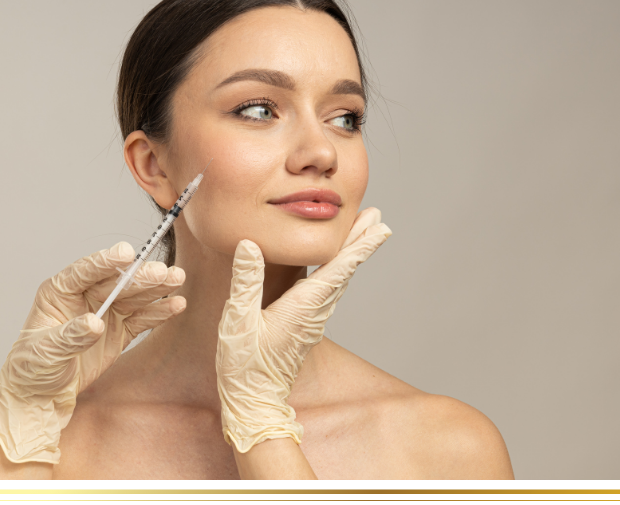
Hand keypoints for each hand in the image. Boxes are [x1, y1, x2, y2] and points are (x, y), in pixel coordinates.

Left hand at [0, 242, 185, 463]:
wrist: (42, 396)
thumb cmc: (32, 370)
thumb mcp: (45, 353)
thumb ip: (70, 336)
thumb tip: (94, 322)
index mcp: (59, 292)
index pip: (84, 271)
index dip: (105, 261)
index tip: (126, 253)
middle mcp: (84, 297)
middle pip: (116, 282)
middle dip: (140, 277)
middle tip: (163, 272)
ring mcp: (104, 312)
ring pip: (133, 296)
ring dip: (156, 288)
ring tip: (178, 279)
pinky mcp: (119, 330)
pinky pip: (141, 318)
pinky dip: (159, 311)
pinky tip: (176, 304)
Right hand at [215, 208, 391, 452]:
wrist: (254, 402)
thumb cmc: (245, 365)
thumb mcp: (238, 320)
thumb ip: (246, 281)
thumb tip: (250, 245)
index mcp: (303, 306)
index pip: (338, 268)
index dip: (359, 245)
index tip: (381, 227)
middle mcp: (314, 312)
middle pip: (344, 270)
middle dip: (360, 241)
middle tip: (376, 216)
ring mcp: (312, 321)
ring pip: (338, 281)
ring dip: (350, 254)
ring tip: (360, 232)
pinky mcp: (305, 327)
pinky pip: (327, 292)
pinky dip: (336, 272)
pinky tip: (333, 267)